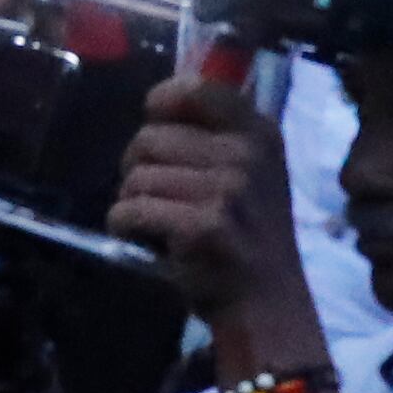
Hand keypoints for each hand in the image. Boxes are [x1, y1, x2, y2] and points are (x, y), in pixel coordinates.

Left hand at [108, 72, 322, 349]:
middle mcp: (247, 155)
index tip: (156, 123)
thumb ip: (211, 135)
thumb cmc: (246, 234)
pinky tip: (147, 241)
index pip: (196, 89)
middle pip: (148, 138)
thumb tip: (156, 102)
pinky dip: (125, 227)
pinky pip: (130, 210)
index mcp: (260, 133)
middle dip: (139, 168)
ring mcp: (228, 190)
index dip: (161, 103)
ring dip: (133, 201)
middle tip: (160, 196)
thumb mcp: (247, 172)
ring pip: (136, 177)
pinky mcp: (202, 225)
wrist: (267, 303)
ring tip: (160, 223)